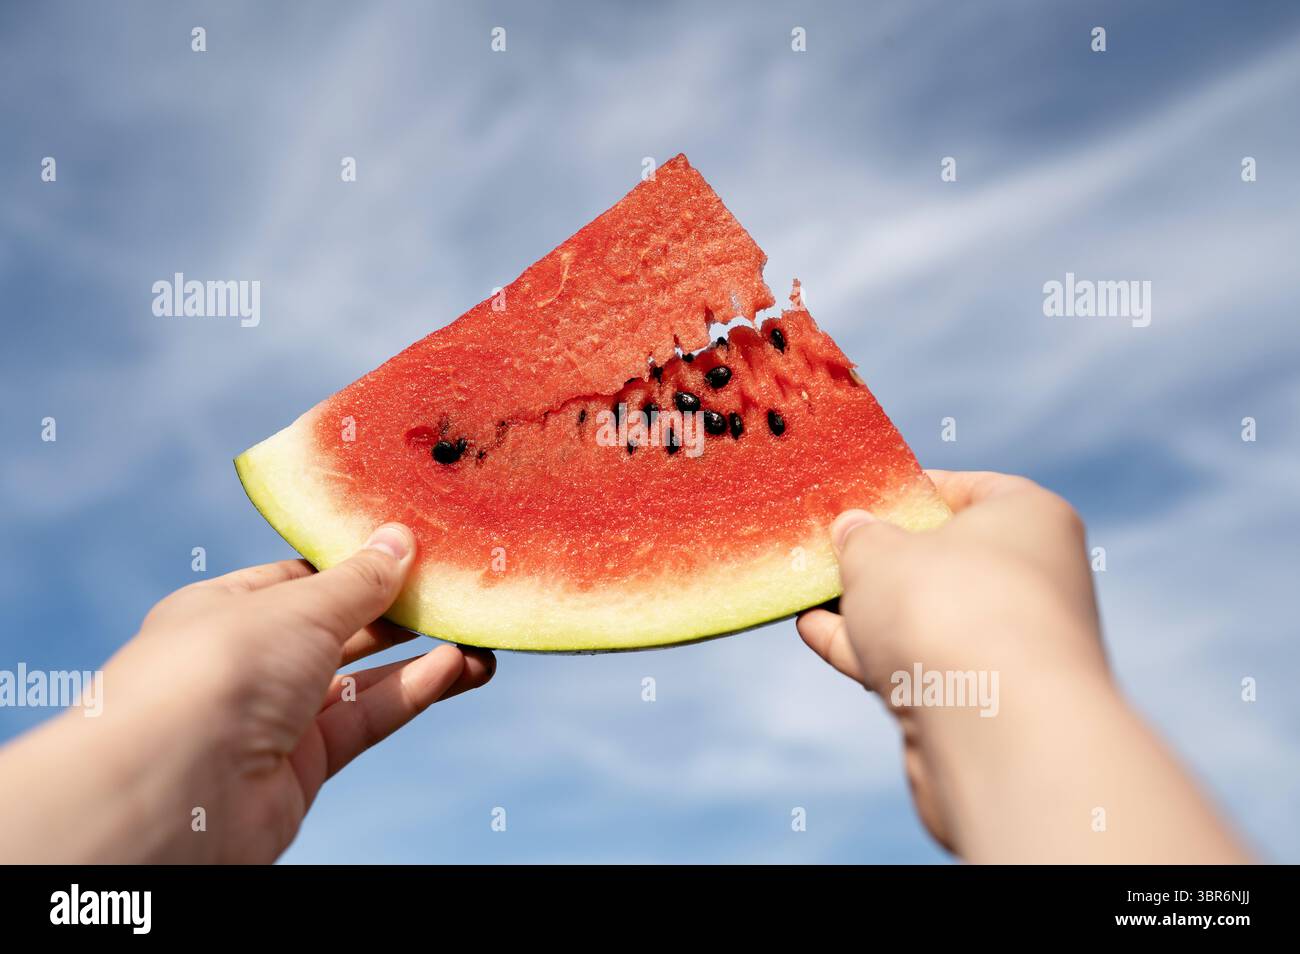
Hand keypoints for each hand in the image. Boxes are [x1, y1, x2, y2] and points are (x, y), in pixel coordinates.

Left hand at [0, 523, 492, 863]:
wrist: (175, 790)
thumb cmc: (219, 670)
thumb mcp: (301, 605)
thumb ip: (359, 580)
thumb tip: (400, 538)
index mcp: (225, 609)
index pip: (301, 578)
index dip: (358, 563)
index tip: (416, 548)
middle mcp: (247, 662)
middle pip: (338, 628)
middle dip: (398, 611)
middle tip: (458, 593)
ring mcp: (273, 717)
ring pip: (361, 678)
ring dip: (420, 657)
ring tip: (480, 640)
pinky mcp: (300, 767)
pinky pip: (364, 719)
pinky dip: (410, 693)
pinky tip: (456, 669)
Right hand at [799, 471, 1249, 862]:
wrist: (996, 730)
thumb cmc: (945, 607)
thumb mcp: (879, 548)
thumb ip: (859, 534)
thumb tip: (854, 530)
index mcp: (1030, 518)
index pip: (967, 488)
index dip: (907, 489)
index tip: (858, 496)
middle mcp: (1033, 578)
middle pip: (943, 556)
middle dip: (880, 556)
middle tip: (825, 546)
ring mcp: (1009, 643)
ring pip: (925, 614)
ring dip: (865, 607)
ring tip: (806, 592)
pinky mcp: (982, 699)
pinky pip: (916, 660)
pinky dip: (867, 646)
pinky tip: (814, 632)